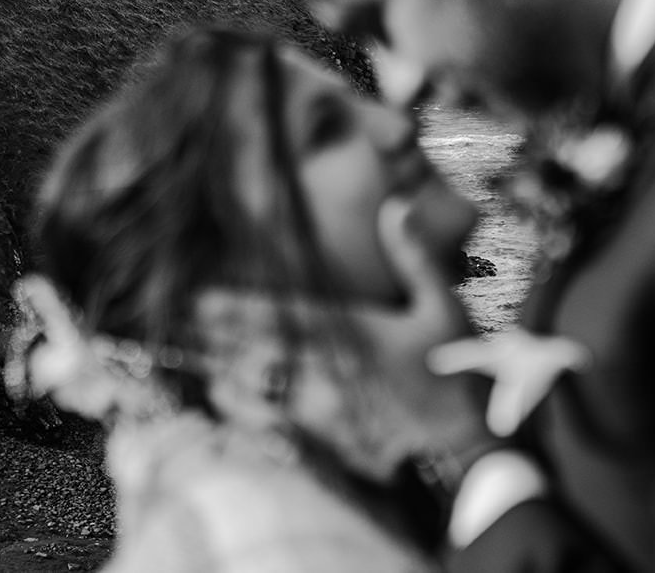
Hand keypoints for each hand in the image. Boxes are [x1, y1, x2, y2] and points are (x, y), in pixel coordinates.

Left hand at [195, 199, 494, 481]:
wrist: (475, 450)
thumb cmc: (460, 373)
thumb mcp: (443, 307)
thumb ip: (414, 256)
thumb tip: (395, 204)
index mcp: (355, 334)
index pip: (282, 317)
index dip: (235, 310)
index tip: (198, 302)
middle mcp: (333, 371)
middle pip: (258, 355)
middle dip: (217, 343)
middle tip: (179, 331)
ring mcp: (329, 413)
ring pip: (260, 395)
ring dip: (226, 379)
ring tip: (197, 367)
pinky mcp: (332, 447)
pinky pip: (276, 432)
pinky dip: (249, 418)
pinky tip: (229, 410)